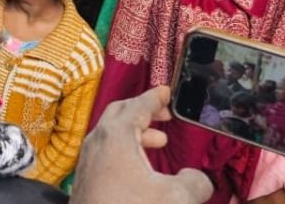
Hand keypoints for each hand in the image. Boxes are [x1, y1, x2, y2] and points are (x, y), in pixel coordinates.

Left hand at [71, 86, 212, 203]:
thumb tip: (198, 177)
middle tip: (165, 113)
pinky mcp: (87, 175)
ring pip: (112, 132)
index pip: (137, 106)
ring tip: (160, 140)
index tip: (166, 91)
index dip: (154, 97)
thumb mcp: (175, 198)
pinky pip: (107, 149)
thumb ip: (195, 182)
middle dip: (143, 110)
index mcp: (116, 135)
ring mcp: (88, 157)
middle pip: (120, 113)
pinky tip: (141, 165)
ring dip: (136, 131)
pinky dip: (126, 147)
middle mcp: (97, 140)